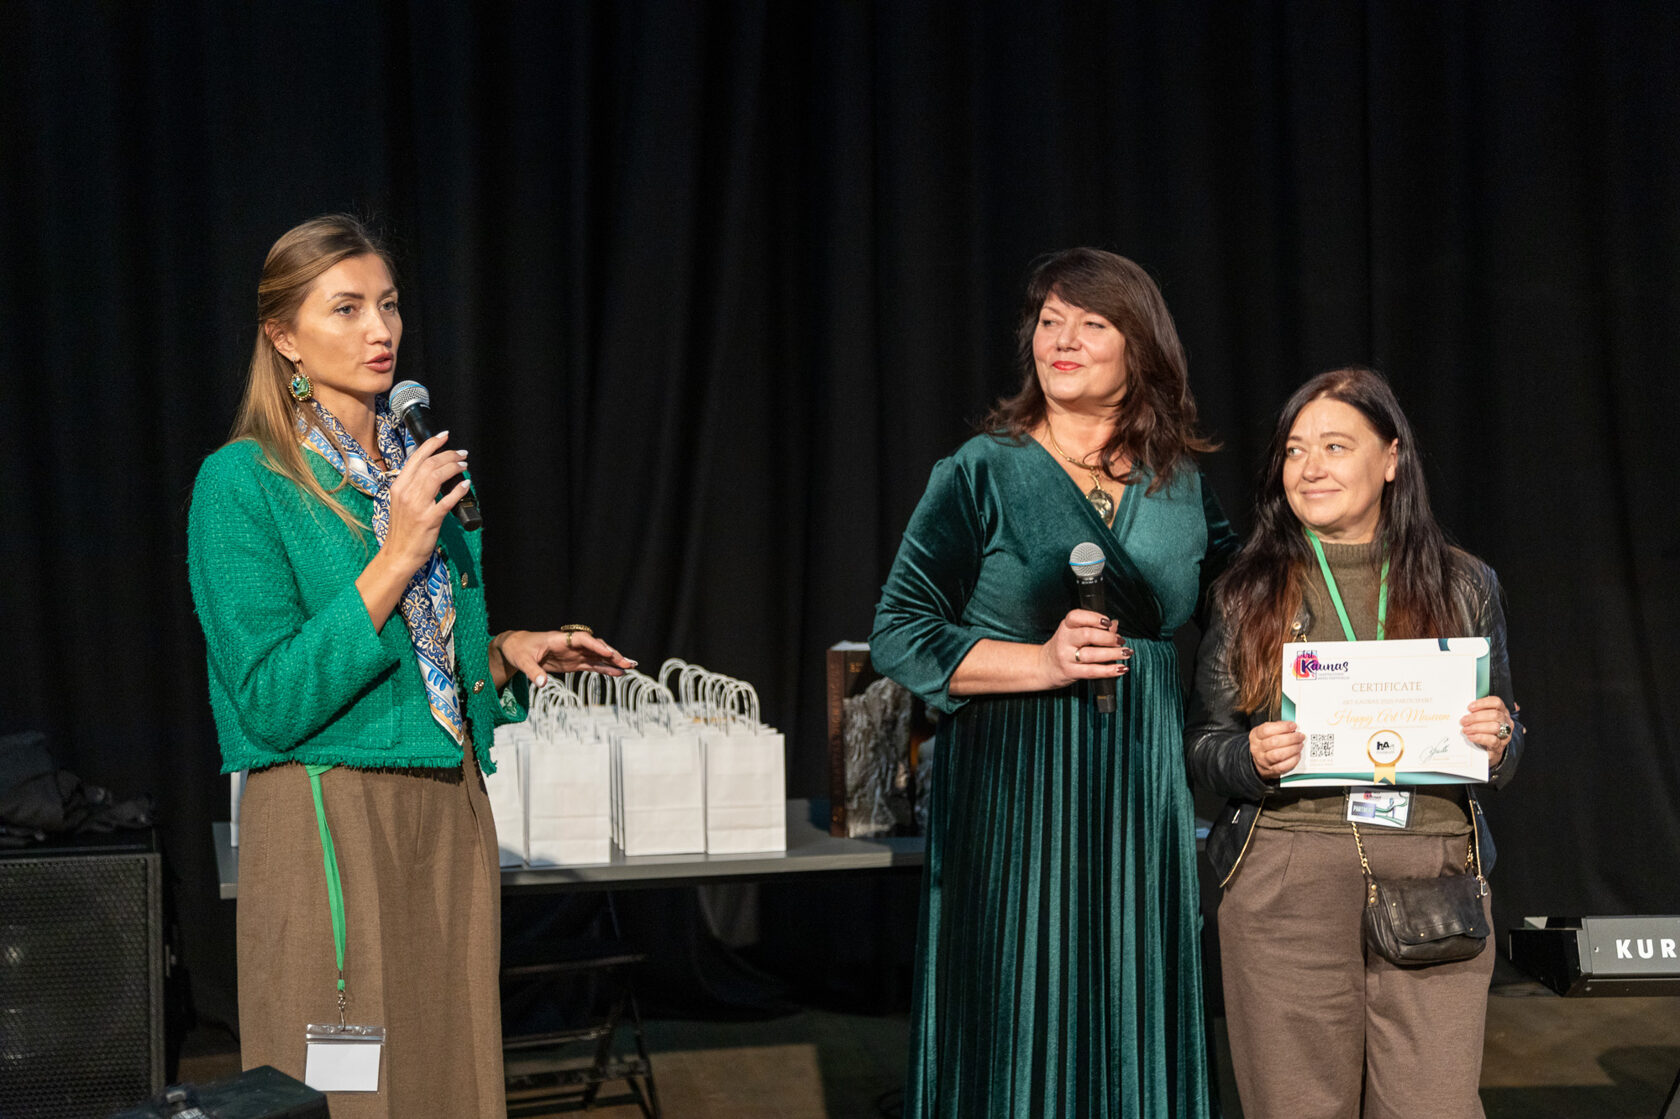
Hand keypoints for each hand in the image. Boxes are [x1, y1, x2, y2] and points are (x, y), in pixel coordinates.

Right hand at [381, 431, 468, 577]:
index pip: (416, 458)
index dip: (432, 444)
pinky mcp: (429, 519)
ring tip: (464, 465)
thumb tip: (432, 471)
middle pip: (430, 464)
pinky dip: (457, 490)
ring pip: (437, 477)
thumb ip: (413, 486)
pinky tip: (466, 485)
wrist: (398, 554)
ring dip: (454, 468)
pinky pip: (446, 500)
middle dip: (448, 455)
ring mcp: (417, 506)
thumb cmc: (403, 529)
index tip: (444, 436)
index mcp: (398, 486)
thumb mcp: (401, 502)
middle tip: (462, 454)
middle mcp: (406, 493)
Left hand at [491, 629, 636, 688]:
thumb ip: (532, 671)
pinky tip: (618, 673)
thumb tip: (542, 683)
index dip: (595, 645)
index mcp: (559, 639)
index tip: (607, 652)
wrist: (516, 648)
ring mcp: (574, 653)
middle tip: (627, 662)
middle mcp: (571, 644)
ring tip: (630, 667)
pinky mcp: (574, 663)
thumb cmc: (519, 650)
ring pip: (598, 656)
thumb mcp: (522, 660)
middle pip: (595, 646)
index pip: (581, 639)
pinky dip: (605, 669)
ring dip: (613, 661)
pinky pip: (593, 665)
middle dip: (611, 654)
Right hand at [1038, 609, 1128, 689]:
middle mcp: (1064, 639)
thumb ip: (1095, 627)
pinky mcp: (1070, 672)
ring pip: (1091, 654)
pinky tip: (1120, 668)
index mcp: (1066, 626)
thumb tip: (1115, 624)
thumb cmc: (1064, 647)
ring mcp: (1066, 656)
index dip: (1094, 618)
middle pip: (1087, 635)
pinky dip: (1109, 670)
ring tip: (1126, 653)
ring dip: (1113, 654)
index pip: (1077, 617)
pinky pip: (1092, 671)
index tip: (1108, 623)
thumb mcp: (1074, 632)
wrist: (1044, 666)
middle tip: (1121, 641)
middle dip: (1108, 638)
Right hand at [1249, 720, 1304, 779]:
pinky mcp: (1271, 770)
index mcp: (1256, 736)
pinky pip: (1283, 766)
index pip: (1266, 730)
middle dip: (1291, 738)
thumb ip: (1278, 727)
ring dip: (1293, 749)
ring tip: (1300, 745)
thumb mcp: (1267, 732)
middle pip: (1274, 742)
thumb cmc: (1266, 743)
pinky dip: (1293, 760)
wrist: (1260, 761)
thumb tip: (1292, 726)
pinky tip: (1297, 754)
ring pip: (1278, 755)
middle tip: (1300, 736)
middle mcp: (1257, 748)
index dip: (1282, 727)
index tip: (1293, 726)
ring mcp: (1263, 760)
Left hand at [1461, 696, 1513, 769]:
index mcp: (1502, 712)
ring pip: (1494, 727)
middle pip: (1495, 714)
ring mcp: (1505, 734)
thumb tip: (1464, 711)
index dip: (1483, 703)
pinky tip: (1471, 737)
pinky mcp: (1500, 746)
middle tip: (1463, 721)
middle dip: (1476, 717)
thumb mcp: (1482, 720)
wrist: (1489, 750)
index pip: (1497, 702)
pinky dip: (1479, 737)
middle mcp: (1506, 722)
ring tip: (1466, 729)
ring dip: (1476, 727)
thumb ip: (1477, 713)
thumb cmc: (1484, 731)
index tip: (1469, 708)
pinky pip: (1492, 740)